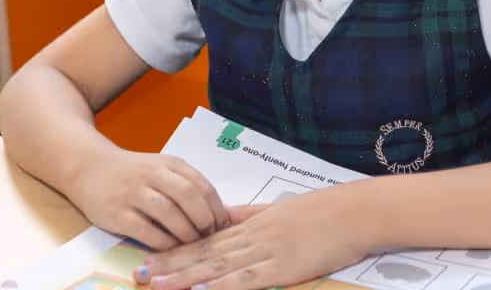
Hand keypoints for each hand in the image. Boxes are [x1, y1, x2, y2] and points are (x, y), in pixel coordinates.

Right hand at [70, 149, 228, 249]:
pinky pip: (145, 230)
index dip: (215, 206)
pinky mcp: (117, 213)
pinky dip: (161, 241)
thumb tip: (219, 211)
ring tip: (193, 243)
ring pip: (168, 212)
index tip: (223, 223)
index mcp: (170, 163)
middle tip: (210, 235)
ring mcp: (134, 193)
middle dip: (203, 218)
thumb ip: (187, 186)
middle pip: (187, 195)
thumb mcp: (163, 170)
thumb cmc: (135, 173)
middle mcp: (153, 174)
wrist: (92, 169)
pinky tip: (170, 248)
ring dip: (185, 231)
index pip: (201, 184)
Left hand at [134, 184, 372, 289]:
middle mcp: (252, 237)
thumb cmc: (323, 212)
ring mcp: (265, 252)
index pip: (207, 240)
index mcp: (253, 224)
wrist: (353, 212)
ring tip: (154, 284)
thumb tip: (224, 217)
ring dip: (184, 278)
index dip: (176, 251)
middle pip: (204, 254)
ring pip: (217, 267)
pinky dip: (220, 286)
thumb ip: (251, 215)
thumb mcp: (281, 209)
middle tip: (137, 274)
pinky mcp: (281, 267)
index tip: (149, 258)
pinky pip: (245, 280)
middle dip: (170, 266)